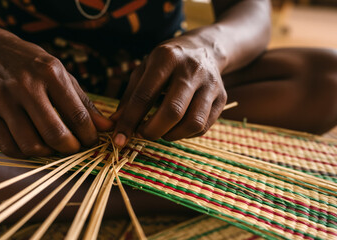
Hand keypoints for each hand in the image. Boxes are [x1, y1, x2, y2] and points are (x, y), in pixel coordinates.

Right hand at [0, 28, 112, 156]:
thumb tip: (108, 128)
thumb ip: (84, 103)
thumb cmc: (33, 65)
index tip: (91, 141)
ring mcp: (3, 100)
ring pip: (31, 145)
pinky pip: (8, 147)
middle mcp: (25, 85)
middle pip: (55, 134)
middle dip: (70, 148)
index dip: (89, 136)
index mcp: (50, 73)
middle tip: (73, 147)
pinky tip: (32, 144)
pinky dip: (24, 153)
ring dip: (47, 153)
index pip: (77, 115)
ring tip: (52, 145)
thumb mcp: (61, 75)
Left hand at [111, 36, 226, 146]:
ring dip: (171, 135)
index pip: (144, 95)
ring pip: (192, 123)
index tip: (119, 139)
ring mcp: (210, 84)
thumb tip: (114, 125)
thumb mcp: (144, 70)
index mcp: (166, 58)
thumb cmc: (166, 63)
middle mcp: (191, 70)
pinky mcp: (222, 98)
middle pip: (172, 112)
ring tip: (160, 131)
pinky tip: (175, 128)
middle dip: (152, 131)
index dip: (129, 121)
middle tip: (142, 134)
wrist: (204, 49)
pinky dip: (185, 134)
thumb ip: (129, 97)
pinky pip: (203, 127)